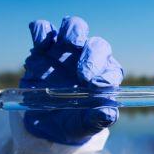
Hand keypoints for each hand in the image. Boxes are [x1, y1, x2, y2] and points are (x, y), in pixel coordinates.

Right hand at [20, 16, 123, 144]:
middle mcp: (88, 61)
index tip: (96, 87)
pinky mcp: (43, 49)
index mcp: (103, 78)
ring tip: (69, 44)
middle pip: (98, 45)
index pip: (112, 70)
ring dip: (74, 31)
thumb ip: (96, 120)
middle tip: (83, 75)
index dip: (107, 75)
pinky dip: (42, 31)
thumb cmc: (72, 122)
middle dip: (93, 56)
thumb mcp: (83, 126)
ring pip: (75, 26)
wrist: (44, 122)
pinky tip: (41, 46)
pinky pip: (43, 29)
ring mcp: (65, 52)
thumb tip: (108, 113)